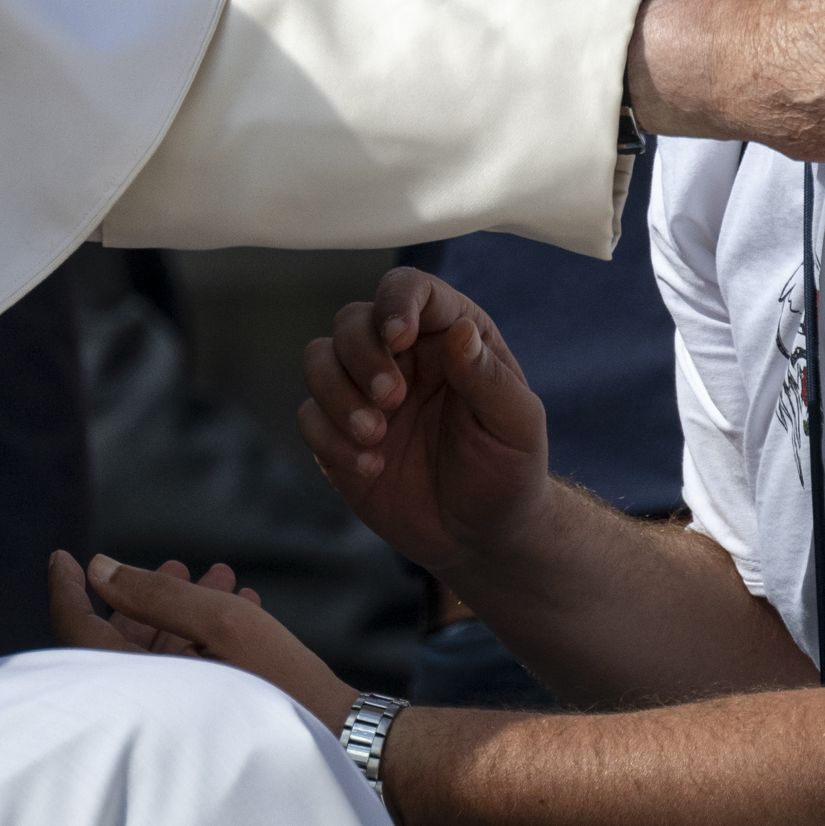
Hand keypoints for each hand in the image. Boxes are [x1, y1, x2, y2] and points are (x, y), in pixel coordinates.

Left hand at [47, 551, 357, 731]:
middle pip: (125, 642)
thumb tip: (98, 567)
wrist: (340, 744)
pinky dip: (206, 638)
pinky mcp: (205, 726)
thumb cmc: (280, 684)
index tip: (61, 556)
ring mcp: (175, 721)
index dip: (66, 590)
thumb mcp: (218, 622)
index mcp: (136, 688)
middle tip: (177, 562)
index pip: (77, 633)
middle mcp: (147, 709)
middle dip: (150, 594)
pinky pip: (189, 675)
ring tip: (220, 575)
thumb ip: (154, 593)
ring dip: (186, 610)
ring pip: (163, 656)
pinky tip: (240, 606)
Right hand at [296, 270, 547, 575]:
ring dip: (338, 395)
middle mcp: (400, 355)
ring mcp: (362, 393)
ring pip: (318, 359)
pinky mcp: (337, 433)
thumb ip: (489, 378)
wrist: (480, 536)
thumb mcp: (516, 426)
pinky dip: (330, 439)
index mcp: (447, 335)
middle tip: (392, 400)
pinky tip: (370, 467)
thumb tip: (459, 332)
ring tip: (375, 436)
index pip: (409, 289)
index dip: (395, 302)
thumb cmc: (508, 471)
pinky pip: (308, 415)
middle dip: (362, 356)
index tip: (398, 338)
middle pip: (351, 320)